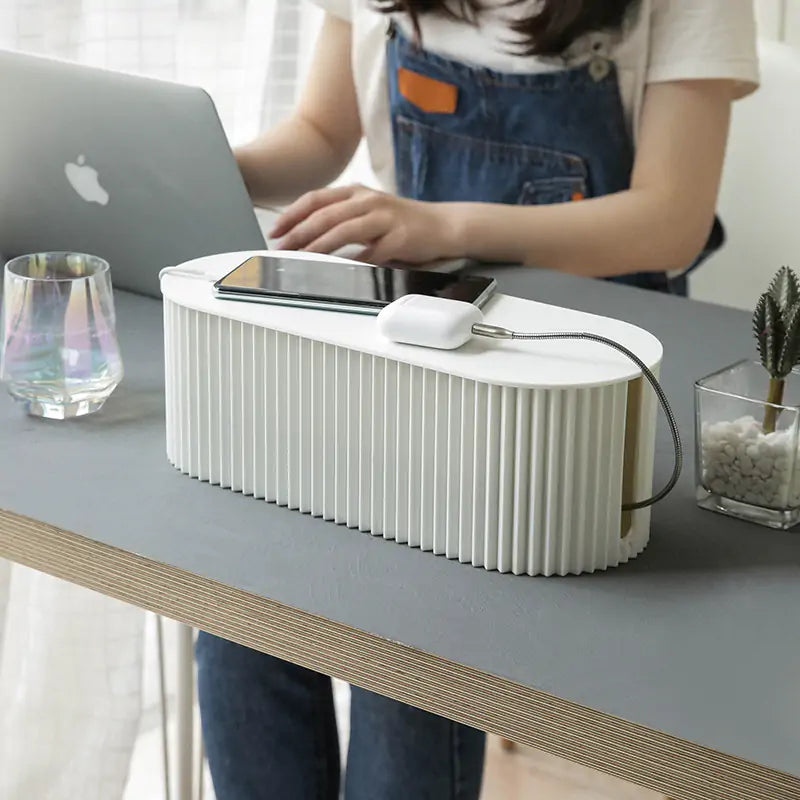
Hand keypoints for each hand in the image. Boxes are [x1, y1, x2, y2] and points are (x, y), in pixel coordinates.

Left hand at [269, 184, 458, 263]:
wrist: (444, 225)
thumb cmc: (403, 222)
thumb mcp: (369, 211)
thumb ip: (341, 218)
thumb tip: (306, 235)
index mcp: (357, 193)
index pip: (316, 199)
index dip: (292, 214)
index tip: (275, 230)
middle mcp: (369, 201)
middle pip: (326, 214)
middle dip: (299, 232)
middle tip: (281, 248)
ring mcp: (385, 218)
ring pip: (345, 229)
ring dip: (320, 245)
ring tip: (302, 257)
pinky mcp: (399, 237)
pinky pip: (372, 251)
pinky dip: (354, 261)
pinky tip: (339, 270)